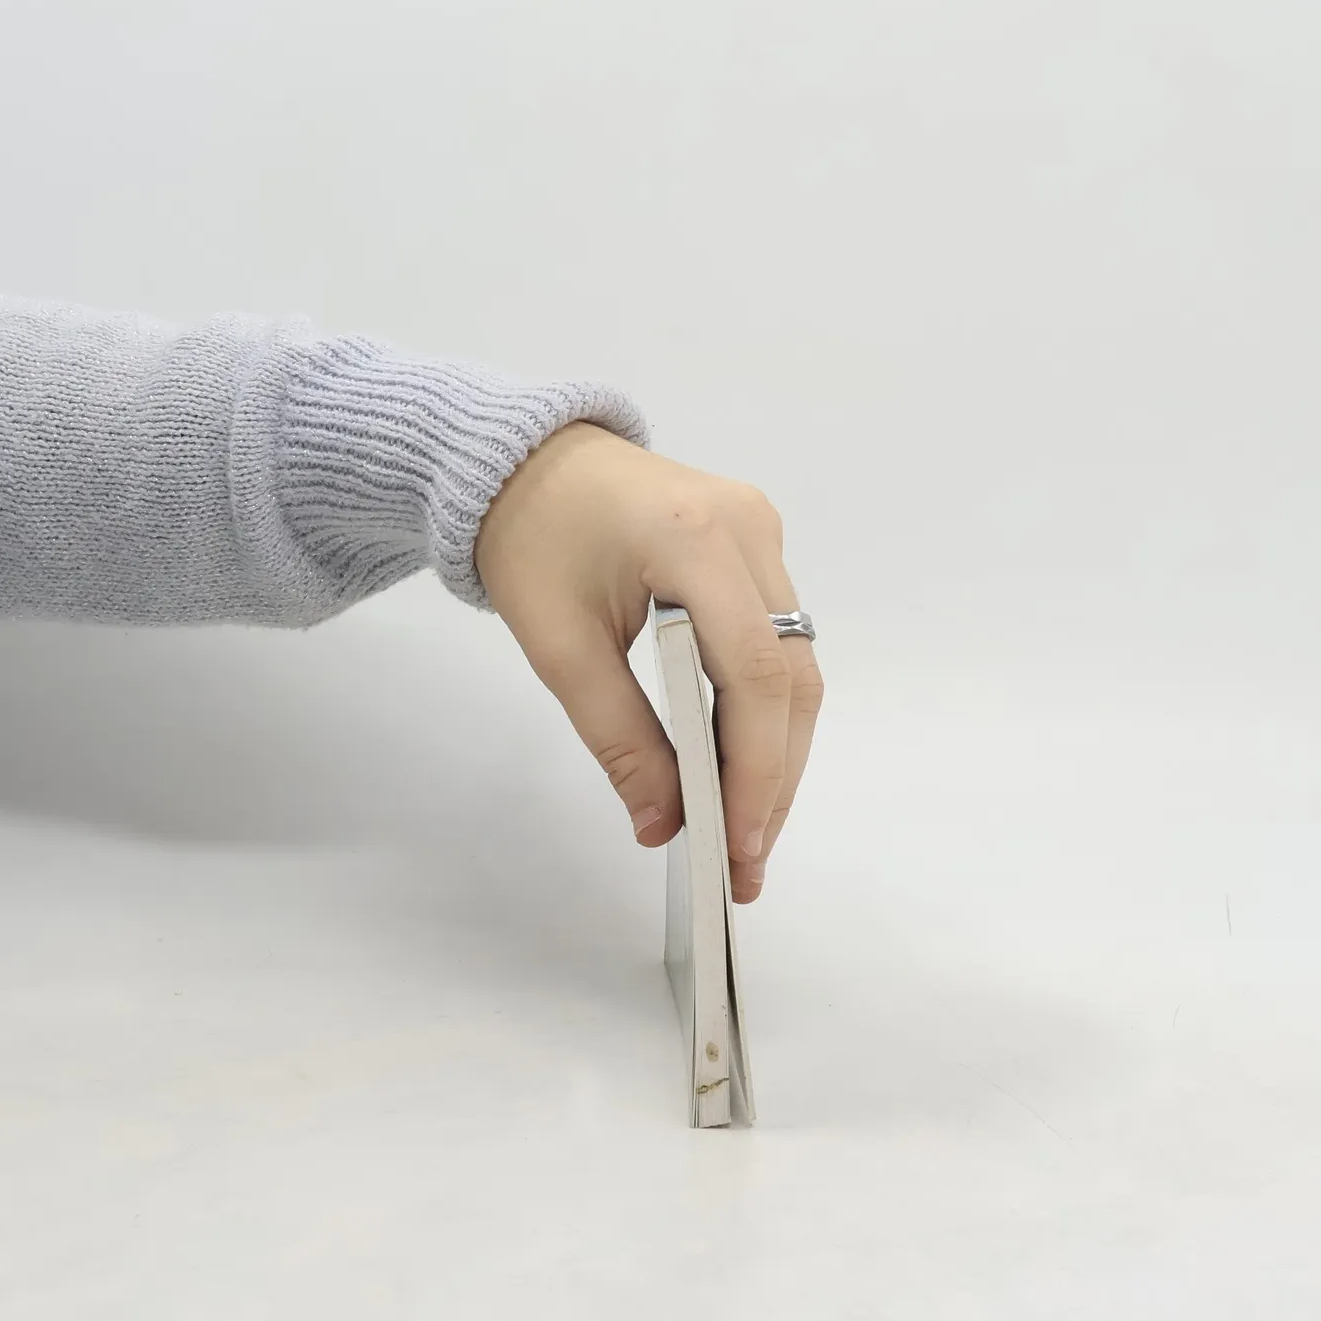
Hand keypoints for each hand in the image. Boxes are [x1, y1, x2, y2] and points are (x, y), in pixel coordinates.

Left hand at [473, 423, 821, 902]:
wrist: (524, 459)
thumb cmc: (530, 537)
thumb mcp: (559, 646)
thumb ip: (617, 737)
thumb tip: (662, 824)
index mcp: (694, 540)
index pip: (755, 675)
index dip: (756, 771)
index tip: (738, 846)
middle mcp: (748, 529)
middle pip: (792, 677)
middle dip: (774, 776)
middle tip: (747, 861)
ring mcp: (761, 531)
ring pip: (796, 664)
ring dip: (776, 749)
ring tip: (746, 828)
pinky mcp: (757, 542)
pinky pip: (780, 638)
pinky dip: (764, 706)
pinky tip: (739, 762)